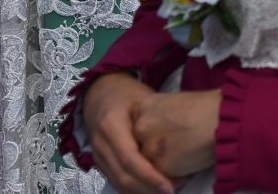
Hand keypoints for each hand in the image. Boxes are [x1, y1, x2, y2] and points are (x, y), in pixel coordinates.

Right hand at [85, 73, 174, 193]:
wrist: (99, 93)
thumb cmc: (127, 93)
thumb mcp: (143, 99)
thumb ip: (155, 120)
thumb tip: (180, 142)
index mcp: (111, 125)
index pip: (130, 159)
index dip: (150, 176)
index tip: (170, 186)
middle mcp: (100, 144)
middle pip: (123, 177)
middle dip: (149, 189)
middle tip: (176, 189)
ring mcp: (97, 155)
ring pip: (118, 183)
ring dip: (143, 192)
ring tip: (169, 190)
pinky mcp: (99, 162)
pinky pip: (116, 181)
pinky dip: (134, 189)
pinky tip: (153, 189)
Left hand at [133, 89, 220, 181]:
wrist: (225, 118)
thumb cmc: (210, 107)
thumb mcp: (176, 102)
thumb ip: (160, 116)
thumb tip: (161, 132)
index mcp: (144, 106)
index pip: (138, 128)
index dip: (153, 135)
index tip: (168, 136)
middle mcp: (140, 126)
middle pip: (141, 147)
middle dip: (155, 151)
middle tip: (177, 148)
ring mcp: (148, 147)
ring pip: (148, 164)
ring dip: (163, 165)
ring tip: (185, 158)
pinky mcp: (159, 167)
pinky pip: (161, 177)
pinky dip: (173, 176)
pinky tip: (188, 166)